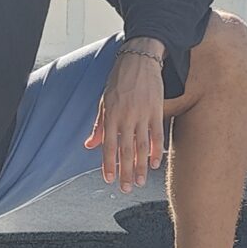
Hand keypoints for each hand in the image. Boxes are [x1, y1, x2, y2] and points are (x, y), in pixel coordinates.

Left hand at [86, 48, 165, 192]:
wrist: (139, 59)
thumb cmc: (119, 80)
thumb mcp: (104, 101)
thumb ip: (99, 125)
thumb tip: (89, 145)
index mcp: (111, 114)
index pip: (108, 145)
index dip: (108, 164)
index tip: (110, 179)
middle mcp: (126, 116)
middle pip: (126, 150)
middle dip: (126, 171)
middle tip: (127, 188)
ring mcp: (142, 114)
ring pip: (142, 146)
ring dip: (141, 166)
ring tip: (140, 181)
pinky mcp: (157, 110)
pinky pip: (157, 134)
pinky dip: (156, 150)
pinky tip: (155, 163)